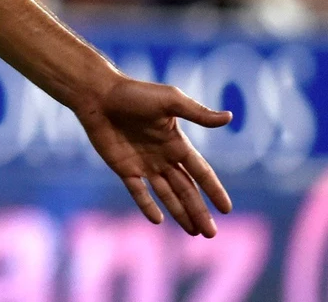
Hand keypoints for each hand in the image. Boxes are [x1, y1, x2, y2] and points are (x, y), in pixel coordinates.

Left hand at [74, 76, 233, 236]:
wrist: (97, 95)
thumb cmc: (134, 93)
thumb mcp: (169, 101)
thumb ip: (197, 113)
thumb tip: (229, 117)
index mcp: (176, 143)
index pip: (201, 172)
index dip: (214, 190)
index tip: (227, 209)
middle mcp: (163, 157)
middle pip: (186, 190)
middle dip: (199, 211)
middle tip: (211, 234)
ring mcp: (143, 164)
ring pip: (167, 195)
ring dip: (180, 213)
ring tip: (194, 232)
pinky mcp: (123, 168)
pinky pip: (138, 191)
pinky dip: (148, 205)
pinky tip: (159, 220)